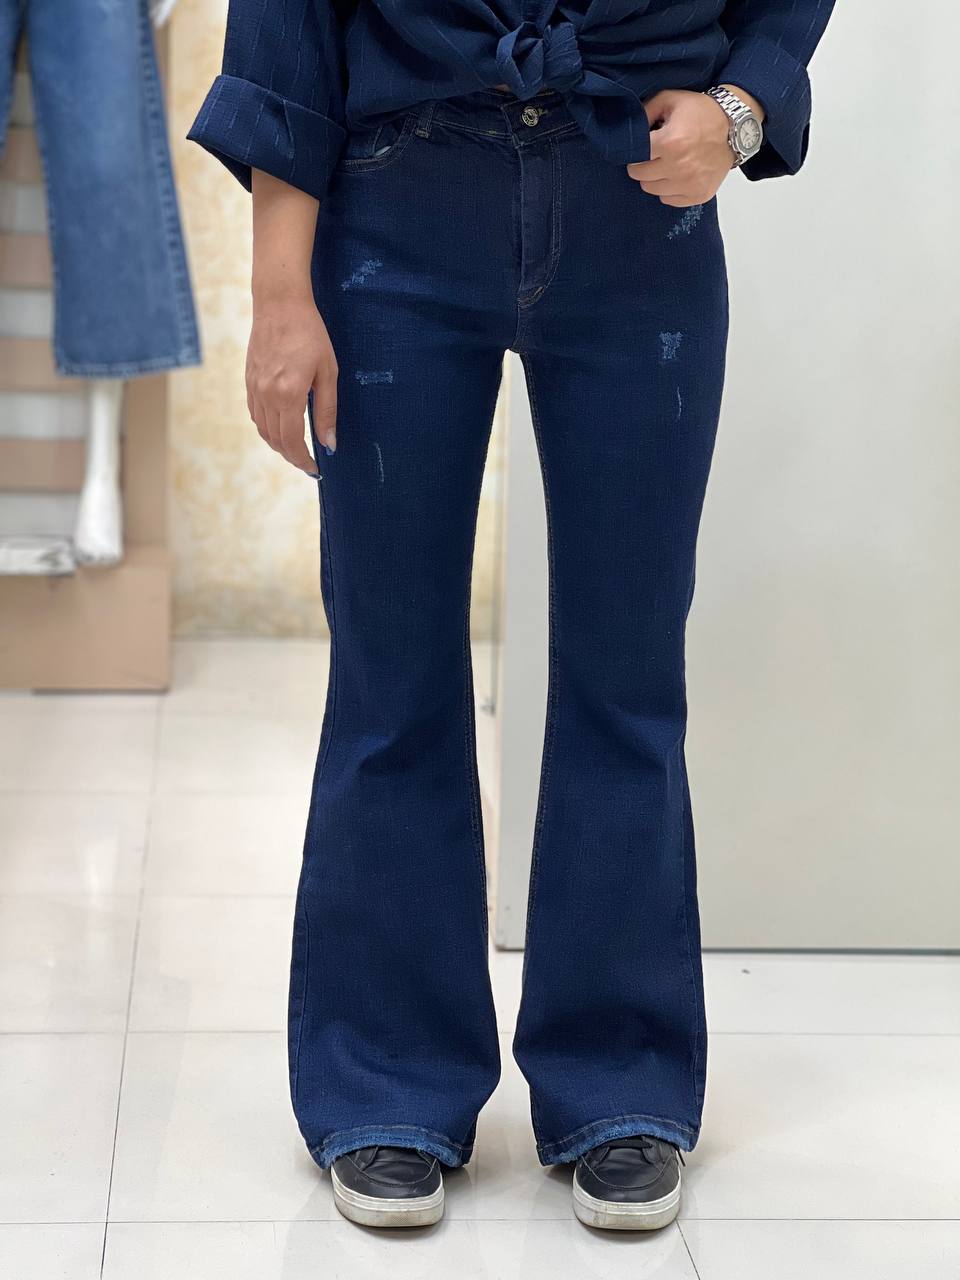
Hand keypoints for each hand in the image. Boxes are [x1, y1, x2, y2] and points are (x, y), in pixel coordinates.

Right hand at [246, 293, 337, 470]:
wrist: (279, 304)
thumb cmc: (310, 334)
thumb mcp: (327, 372)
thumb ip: (327, 410)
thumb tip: (329, 443)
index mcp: (288, 394)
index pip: (292, 441)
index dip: (303, 460)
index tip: (315, 469)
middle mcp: (267, 394)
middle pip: (275, 440)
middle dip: (292, 456)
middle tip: (308, 462)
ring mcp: (254, 387)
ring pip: (263, 430)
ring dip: (278, 444)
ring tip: (296, 448)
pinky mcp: (249, 380)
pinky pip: (255, 414)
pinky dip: (267, 427)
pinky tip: (281, 426)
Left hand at [627, 86, 763, 207]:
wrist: (735, 127)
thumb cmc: (701, 112)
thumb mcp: (671, 99)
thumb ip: (645, 111)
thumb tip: (629, 129)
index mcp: (670, 143)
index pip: (635, 160)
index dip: (635, 153)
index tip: (642, 148)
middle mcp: (679, 167)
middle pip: (641, 177)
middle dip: (643, 166)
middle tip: (654, 156)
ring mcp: (689, 184)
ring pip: (653, 190)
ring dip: (656, 178)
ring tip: (667, 164)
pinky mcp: (698, 195)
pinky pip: (669, 200)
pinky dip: (670, 189)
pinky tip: (678, 175)